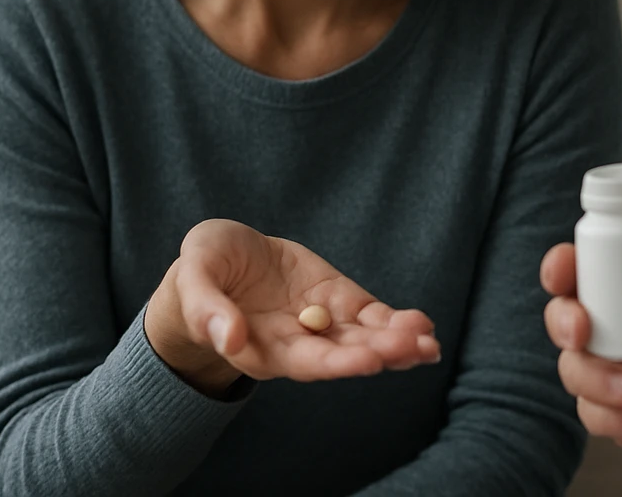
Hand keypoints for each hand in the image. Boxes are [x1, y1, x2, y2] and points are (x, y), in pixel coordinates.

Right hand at [146, 219, 439, 395]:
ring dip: (397, 341)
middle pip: (342, 354)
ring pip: (363, 338)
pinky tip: (423, 327)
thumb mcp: (194, 278)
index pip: (305, 361)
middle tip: (415, 347)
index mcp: (261, 348)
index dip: (337, 362)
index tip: (369, 360)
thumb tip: (228, 340)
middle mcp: (296, 343)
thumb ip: (206, 310)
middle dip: (379, 351)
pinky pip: (370, 316)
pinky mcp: (336, 299)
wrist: (218, 259)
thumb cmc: (201, 272)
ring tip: (428, 341)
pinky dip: (395, 322)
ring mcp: (320, 321)